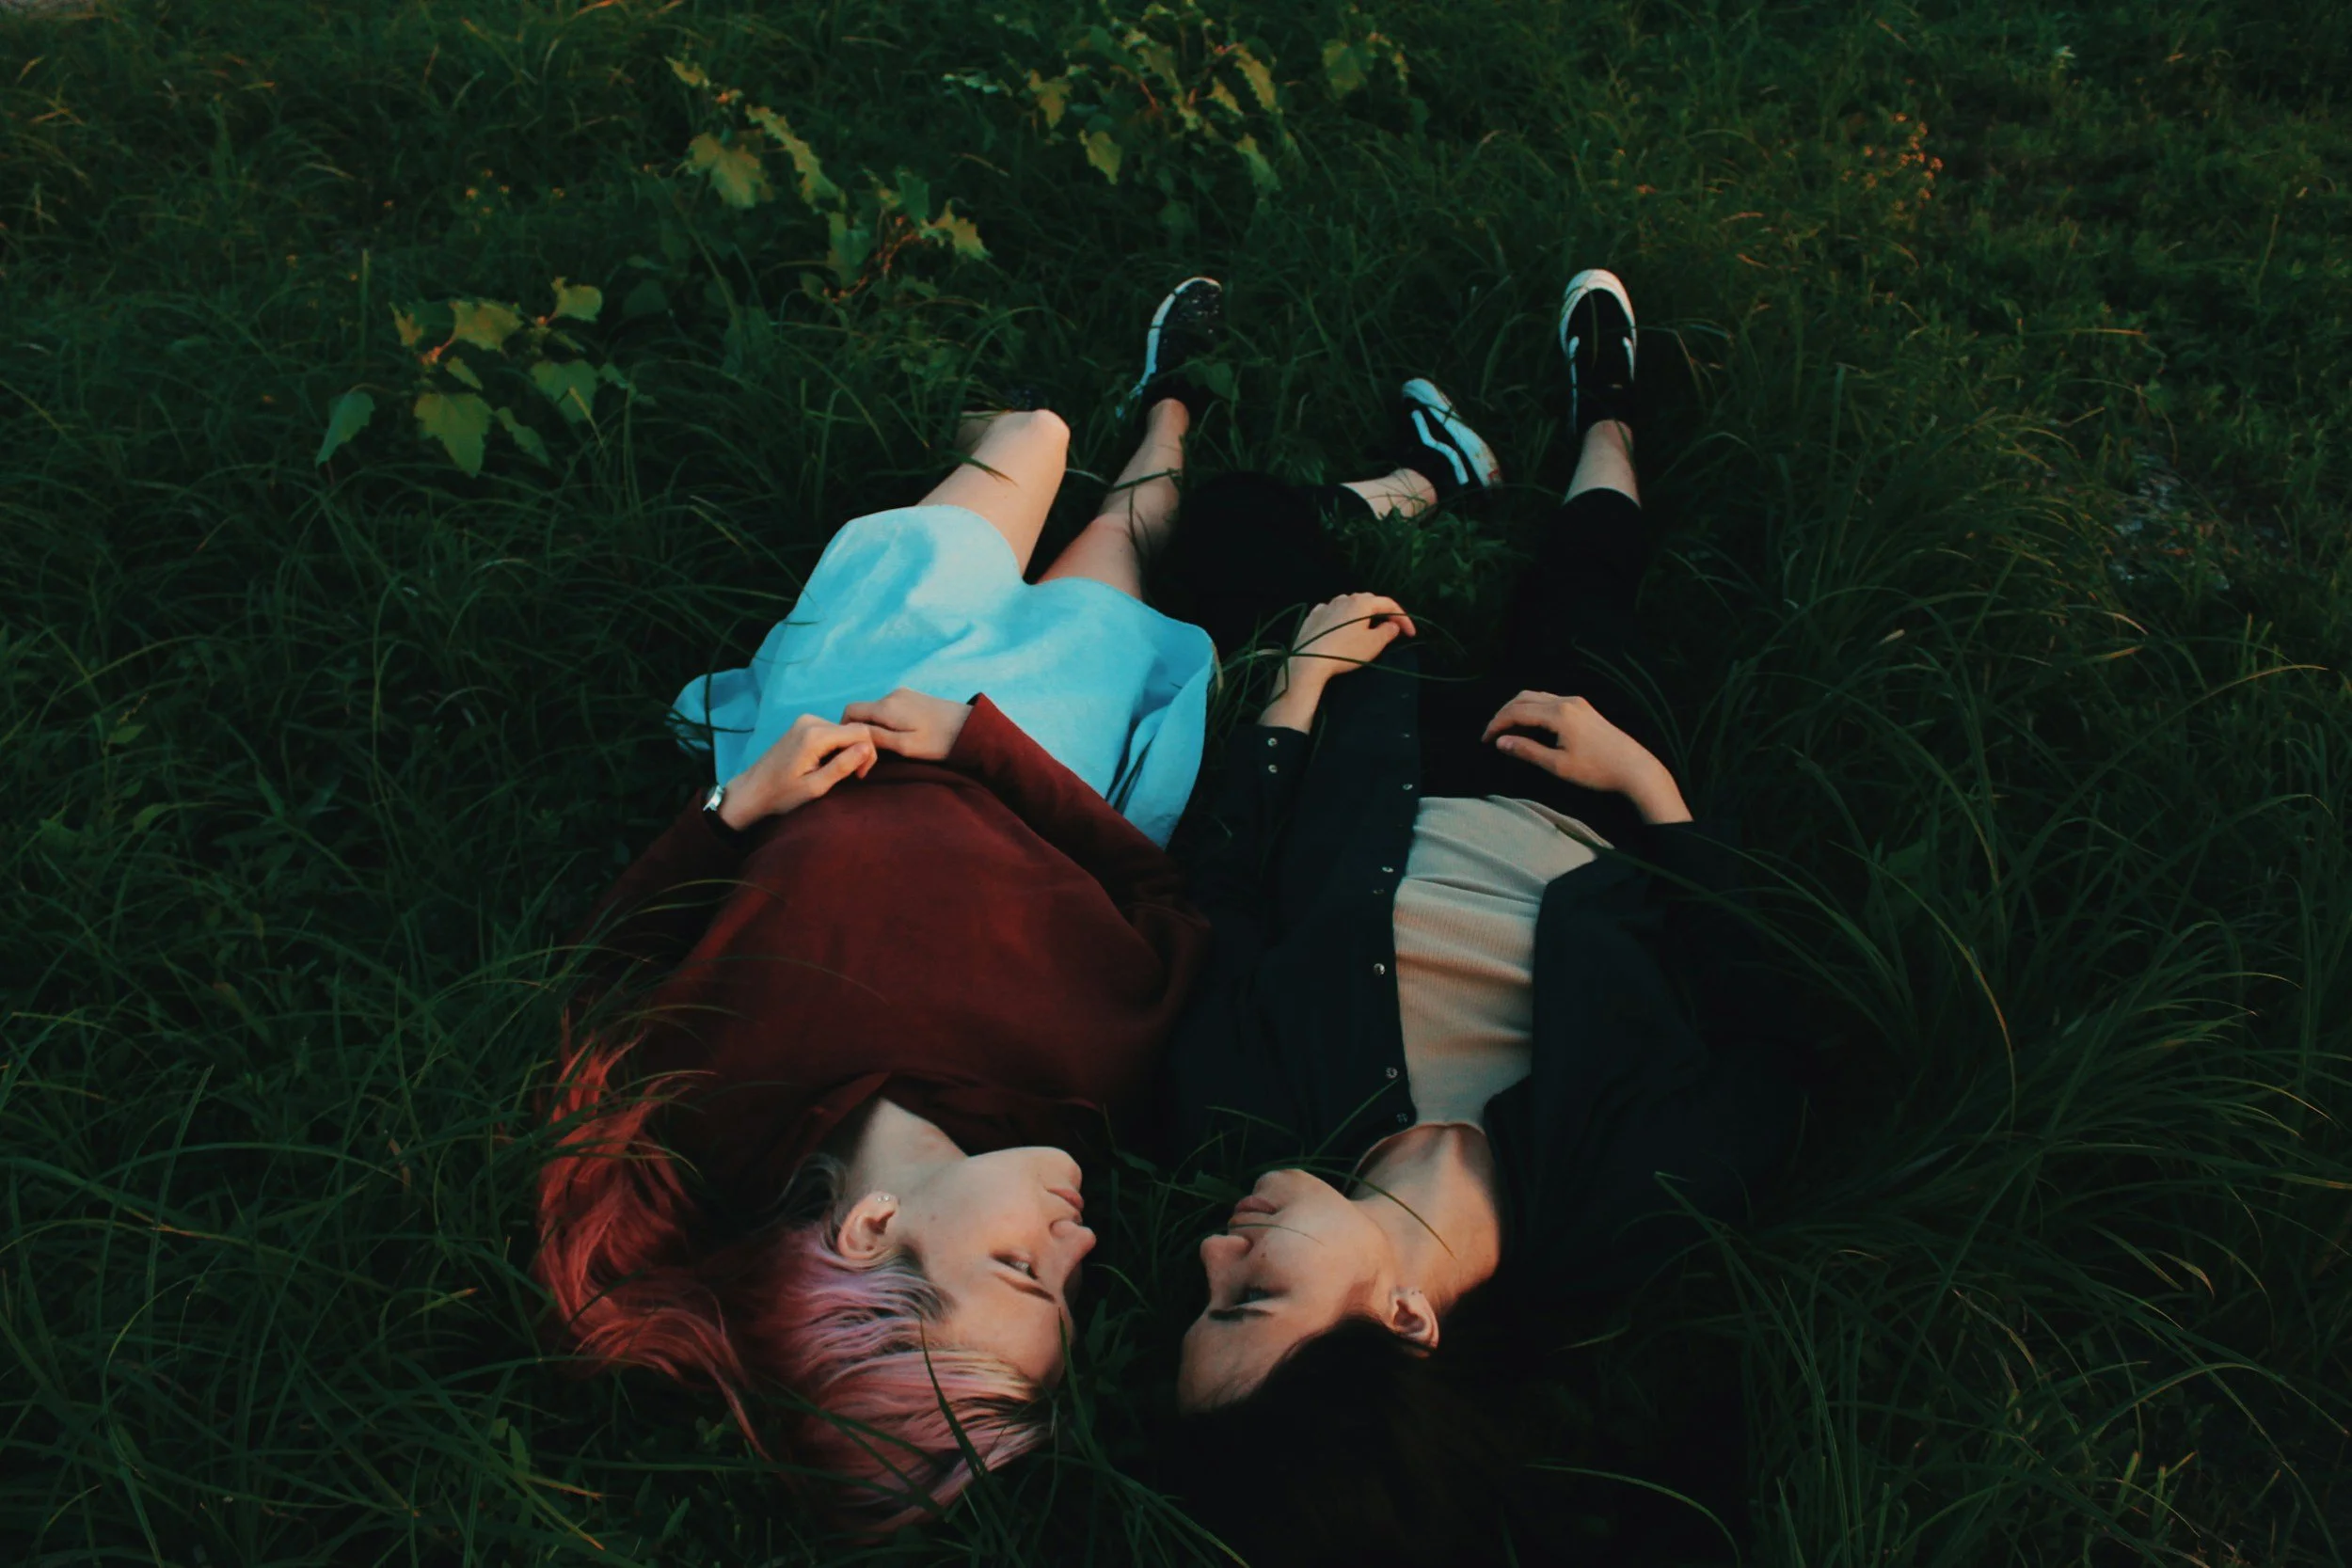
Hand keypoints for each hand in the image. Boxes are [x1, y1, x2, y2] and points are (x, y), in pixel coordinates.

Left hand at [722, 714, 876, 827]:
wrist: (753, 789)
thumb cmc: (783, 793)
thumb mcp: (816, 786)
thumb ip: (843, 765)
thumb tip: (868, 747)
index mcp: (816, 735)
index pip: (861, 732)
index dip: (868, 753)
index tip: (859, 775)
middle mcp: (812, 720)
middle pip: (853, 729)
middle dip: (859, 752)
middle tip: (851, 776)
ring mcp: (806, 720)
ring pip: (844, 731)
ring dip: (848, 750)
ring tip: (836, 772)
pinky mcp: (803, 724)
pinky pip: (832, 731)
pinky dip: (837, 746)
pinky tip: (826, 763)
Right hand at [841, 688, 972, 761]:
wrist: (972, 727)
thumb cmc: (940, 741)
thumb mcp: (906, 746)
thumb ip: (877, 739)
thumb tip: (854, 735)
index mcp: (886, 706)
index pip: (849, 712)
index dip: (845, 731)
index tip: (854, 750)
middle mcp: (891, 695)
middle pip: (863, 712)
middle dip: (862, 732)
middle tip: (872, 756)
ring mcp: (903, 694)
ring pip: (876, 712)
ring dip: (876, 729)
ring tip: (889, 750)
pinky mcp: (913, 698)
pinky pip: (890, 710)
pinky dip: (887, 723)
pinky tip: (901, 738)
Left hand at [1259, 593, 1416, 731]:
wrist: (1308, 660)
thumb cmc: (1345, 651)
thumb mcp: (1373, 644)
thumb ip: (1387, 632)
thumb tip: (1392, 625)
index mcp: (1362, 602)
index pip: (1389, 604)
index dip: (1403, 618)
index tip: (1410, 633)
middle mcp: (1345, 598)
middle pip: (1369, 602)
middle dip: (1383, 614)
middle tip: (1391, 628)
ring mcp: (1327, 605)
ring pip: (1350, 606)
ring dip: (1361, 615)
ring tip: (1366, 628)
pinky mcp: (1313, 615)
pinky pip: (1333, 612)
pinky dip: (1343, 618)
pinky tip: (1342, 628)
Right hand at [1480, 691, 1691, 823]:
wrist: (1634, 768)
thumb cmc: (1597, 770)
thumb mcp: (1558, 766)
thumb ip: (1527, 751)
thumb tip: (1501, 742)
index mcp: (1559, 714)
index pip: (1517, 712)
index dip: (1496, 724)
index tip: (1485, 740)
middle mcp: (1567, 702)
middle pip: (1524, 698)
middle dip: (1504, 714)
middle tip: (1492, 734)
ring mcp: (1578, 703)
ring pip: (1537, 697)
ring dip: (1518, 710)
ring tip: (1508, 731)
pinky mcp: (1584, 708)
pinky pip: (1550, 701)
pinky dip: (1534, 709)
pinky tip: (1531, 727)